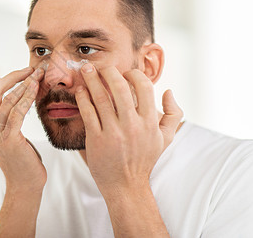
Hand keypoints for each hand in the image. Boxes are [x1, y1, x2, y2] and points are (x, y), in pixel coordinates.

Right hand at [0, 67, 46, 193]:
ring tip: (38, 75)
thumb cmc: (21, 159)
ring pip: (7, 100)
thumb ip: (7, 116)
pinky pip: (17, 113)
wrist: (24, 185)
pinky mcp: (7, 139)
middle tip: (33, 68)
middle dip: (16, 77)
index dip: (6, 79)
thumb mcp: (9, 134)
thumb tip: (18, 93)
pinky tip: (36, 89)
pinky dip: (27, 98)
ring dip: (25, 85)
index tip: (24, 71)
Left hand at [75, 64, 182, 196]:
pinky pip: (87, 113)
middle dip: (108, 71)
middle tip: (100, 66)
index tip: (124, 72)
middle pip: (119, 88)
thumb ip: (173, 114)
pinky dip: (82, 98)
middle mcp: (132, 126)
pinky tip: (80, 91)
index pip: (144, 87)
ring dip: (91, 80)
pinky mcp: (96, 140)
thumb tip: (168, 91)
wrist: (126, 186)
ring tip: (85, 70)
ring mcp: (113, 133)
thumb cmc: (144, 159)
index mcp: (149, 123)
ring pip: (100, 98)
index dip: (133, 74)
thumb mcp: (165, 139)